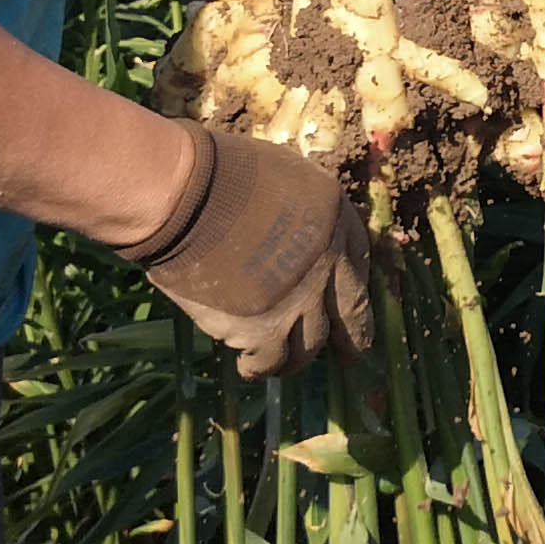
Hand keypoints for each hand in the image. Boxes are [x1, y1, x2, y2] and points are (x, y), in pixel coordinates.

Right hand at [121, 121, 374, 376]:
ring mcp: (301, 299)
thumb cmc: (220, 174)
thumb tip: (288, 234)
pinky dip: (259, 368)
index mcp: (336, 218)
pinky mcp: (265, 329)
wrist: (185, 195)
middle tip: (351, 356)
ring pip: (308, 346)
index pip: (359, 263)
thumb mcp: (282, 177)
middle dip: (352, 339)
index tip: (351, 308)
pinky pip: (269, 361)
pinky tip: (250, 368)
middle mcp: (329, 262)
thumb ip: (297, 212)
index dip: (352, 290)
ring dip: (295, 359)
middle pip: (351, 313)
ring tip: (280, 364)